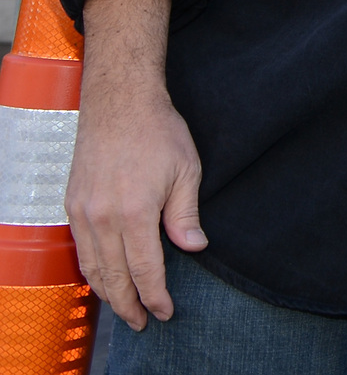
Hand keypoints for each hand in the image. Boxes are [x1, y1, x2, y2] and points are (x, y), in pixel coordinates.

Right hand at [67, 78, 205, 329]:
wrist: (119, 103)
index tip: (165, 312)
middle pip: (114, 277)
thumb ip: (185, 215)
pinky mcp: (72, 205)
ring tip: (125, 308)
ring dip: (108, 293)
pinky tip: (105, 278)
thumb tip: (194, 248)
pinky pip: (80, 249)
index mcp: (134, 212)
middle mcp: (102, 218)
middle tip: (144, 323)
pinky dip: (92, 270)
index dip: (156, 296)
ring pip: (92, 267)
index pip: (145, 270)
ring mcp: (82, 213)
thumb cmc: (158, 131)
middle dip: (129, 305)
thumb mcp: (186, 171)